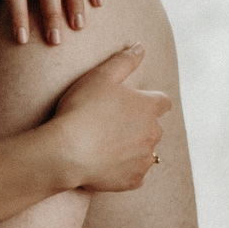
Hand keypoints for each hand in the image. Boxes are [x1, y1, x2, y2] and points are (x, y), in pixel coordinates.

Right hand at [48, 43, 170, 191]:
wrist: (66, 152)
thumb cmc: (81, 110)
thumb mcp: (100, 76)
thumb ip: (124, 60)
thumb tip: (140, 46)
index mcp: (149, 107)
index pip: (162, 102)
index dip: (147, 101)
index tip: (130, 104)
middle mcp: (153, 134)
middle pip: (153, 128)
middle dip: (138, 126)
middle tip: (110, 125)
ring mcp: (145, 159)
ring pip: (146, 152)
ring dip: (133, 149)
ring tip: (106, 146)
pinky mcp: (133, 181)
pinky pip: (134, 175)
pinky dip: (124, 170)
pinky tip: (104, 165)